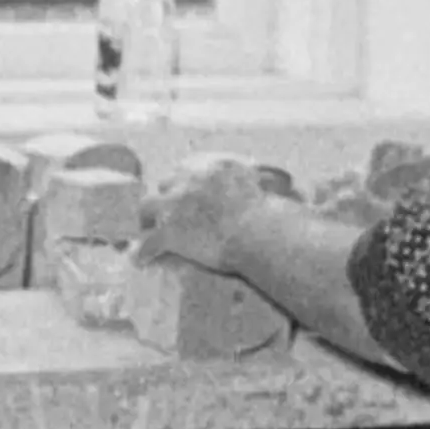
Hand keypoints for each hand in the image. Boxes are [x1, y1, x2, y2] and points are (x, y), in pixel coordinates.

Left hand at [138, 154, 291, 274]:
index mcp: (213, 167)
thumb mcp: (265, 188)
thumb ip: (262, 183)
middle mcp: (190, 180)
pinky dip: (142, 253)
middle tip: (165, 210)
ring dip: (146, 219)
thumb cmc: (270, 216)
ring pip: (147, 207)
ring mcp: (176, 205)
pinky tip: (138, 261)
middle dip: (164, 197)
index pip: (188, 167)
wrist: (258, 232)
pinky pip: (147, 243)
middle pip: (166, 183)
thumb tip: (291, 187)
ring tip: (144, 230)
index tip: (184, 190)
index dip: (184, 181)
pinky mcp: (169, 231)